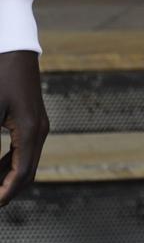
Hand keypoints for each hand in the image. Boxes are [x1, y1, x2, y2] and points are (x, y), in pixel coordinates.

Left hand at [0, 49, 47, 204]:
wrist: (16, 49)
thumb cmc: (0, 76)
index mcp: (31, 130)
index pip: (21, 173)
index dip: (5, 193)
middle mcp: (40, 131)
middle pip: (27, 172)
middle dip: (7, 190)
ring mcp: (39, 126)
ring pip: (27, 163)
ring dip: (8, 178)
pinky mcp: (33, 121)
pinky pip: (25, 151)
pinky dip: (9, 165)